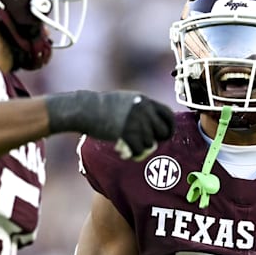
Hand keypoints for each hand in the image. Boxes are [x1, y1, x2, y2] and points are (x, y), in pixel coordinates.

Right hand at [46, 90, 174, 159]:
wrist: (86, 109)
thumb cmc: (103, 106)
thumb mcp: (127, 100)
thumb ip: (142, 109)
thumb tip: (155, 123)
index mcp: (145, 101)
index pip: (168, 114)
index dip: (169, 126)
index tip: (165, 134)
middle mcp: (144, 111)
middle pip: (162, 131)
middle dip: (156, 139)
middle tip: (145, 143)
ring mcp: (136, 122)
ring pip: (150, 143)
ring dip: (141, 147)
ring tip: (129, 146)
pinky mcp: (128, 134)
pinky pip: (139, 150)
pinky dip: (134, 154)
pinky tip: (125, 151)